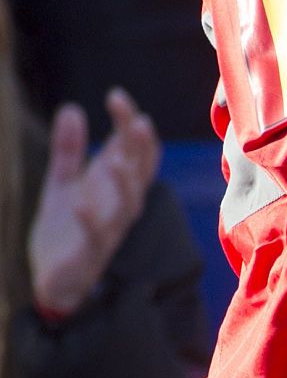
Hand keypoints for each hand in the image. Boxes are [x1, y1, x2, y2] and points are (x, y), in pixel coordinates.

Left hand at [28, 88, 160, 317]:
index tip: (116, 96)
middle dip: (139, 144)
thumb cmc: (65, 231)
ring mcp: (111, 227)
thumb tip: (71, 108)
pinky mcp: (92, 251)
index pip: (133, 146)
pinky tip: (79, 204)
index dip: (129, 121)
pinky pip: (97, 235)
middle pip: (140, 168)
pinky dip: (90, 220)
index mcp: (116, 183)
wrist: (54, 281)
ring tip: (113, 160)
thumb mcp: (61, 184)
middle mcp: (121, 201)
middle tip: (134, 118)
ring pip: (130, 202)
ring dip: (125, 181)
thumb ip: (68, 150)